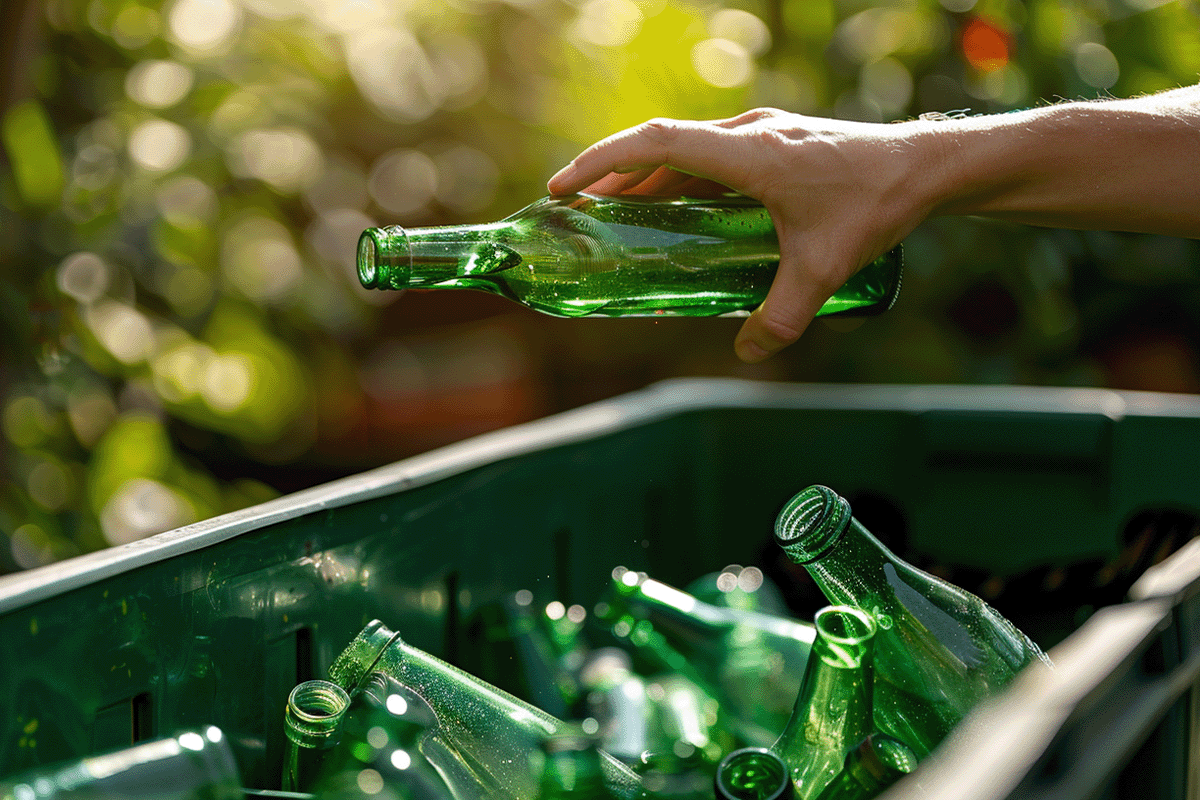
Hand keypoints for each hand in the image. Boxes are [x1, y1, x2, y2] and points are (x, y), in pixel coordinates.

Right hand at [548, 109, 939, 361]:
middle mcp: (748, 135)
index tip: (564, 185)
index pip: (655, 144)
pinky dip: (681, 179)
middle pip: (660, 146)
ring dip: (646, 178)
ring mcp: (762, 136)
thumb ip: (783, 316)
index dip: (601, 162)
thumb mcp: (824, 268)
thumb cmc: (875, 204)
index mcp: (747, 153)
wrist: (926, 167)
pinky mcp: (775, 144)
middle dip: (611, 175)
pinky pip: (711, 157)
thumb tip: (748, 353)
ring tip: (615, 214)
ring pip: (685, 150)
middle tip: (576, 208)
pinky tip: (679, 213)